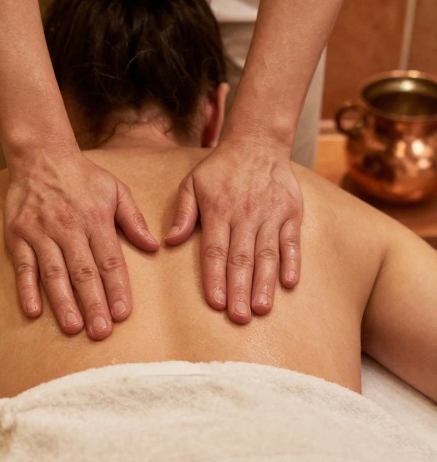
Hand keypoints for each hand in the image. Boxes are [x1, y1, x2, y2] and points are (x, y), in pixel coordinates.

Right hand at [5, 148, 159, 338]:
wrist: (40, 155)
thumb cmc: (82, 176)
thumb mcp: (116, 190)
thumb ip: (134, 219)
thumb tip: (154, 246)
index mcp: (96, 219)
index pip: (109, 260)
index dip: (116, 288)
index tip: (122, 314)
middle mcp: (68, 227)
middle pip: (83, 271)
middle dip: (93, 303)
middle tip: (101, 331)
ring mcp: (41, 232)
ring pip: (54, 272)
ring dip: (63, 302)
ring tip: (73, 327)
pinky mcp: (18, 235)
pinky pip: (23, 266)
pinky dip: (26, 289)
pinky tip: (33, 310)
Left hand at [165, 136, 302, 323]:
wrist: (258, 143)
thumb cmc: (219, 168)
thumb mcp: (192, 183)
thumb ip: (182, 212)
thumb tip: (169, 242)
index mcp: (218, 210)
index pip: (215, 251)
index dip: (215, 278)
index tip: (215, 303)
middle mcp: (245, 215)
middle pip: (241, 258)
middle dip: (239, 290)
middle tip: (238, 318)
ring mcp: (271, 215)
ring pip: (267, 254)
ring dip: (264, 283)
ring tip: (260, 309)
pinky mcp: (291, 213)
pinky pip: (292, 242)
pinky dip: (292, 263)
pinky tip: (288, 284)